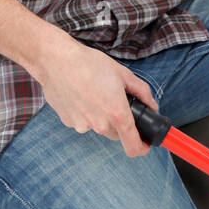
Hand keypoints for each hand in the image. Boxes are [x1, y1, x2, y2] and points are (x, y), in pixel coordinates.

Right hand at [37, 39, 158, 156]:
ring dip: (102, 116)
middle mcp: (100, 125)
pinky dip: (86, 113)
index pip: (134, 146)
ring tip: (95, 92)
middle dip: (121, 122)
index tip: (146, 143)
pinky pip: (84, 122)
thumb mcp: (123, 74)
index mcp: (117, 114)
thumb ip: (143, 92)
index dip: (143, 147)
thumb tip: (152, 105)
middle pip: (117, 134)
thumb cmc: (89, 64)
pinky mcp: (69, 122)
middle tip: (116, 100)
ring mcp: (82, 126)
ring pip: (100, 127)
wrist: (56, 61)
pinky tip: (81, 95)